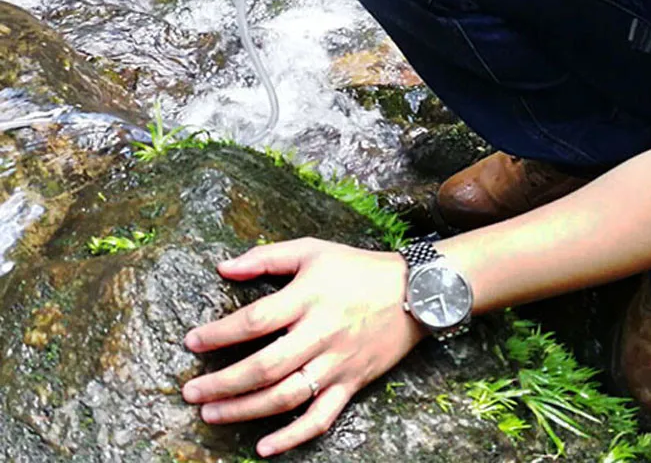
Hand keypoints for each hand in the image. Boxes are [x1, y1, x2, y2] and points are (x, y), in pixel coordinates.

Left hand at [181, 239, 422, 456]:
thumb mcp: (313, 250)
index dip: (220, 334)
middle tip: (192, 391)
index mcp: (309, 296)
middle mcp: (321, 332)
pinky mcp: (352, 383)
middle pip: (265, 366)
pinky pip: (321, 417)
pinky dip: (293, 437)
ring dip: (245, 410)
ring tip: (211, 414)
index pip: (255, 320)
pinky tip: (264, 449)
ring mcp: (337, 362)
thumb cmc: (357, 268)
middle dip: (223, 383)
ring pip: (286, 396)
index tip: (192, 342)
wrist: (416, 291)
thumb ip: (266, 257)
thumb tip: (223, 267)